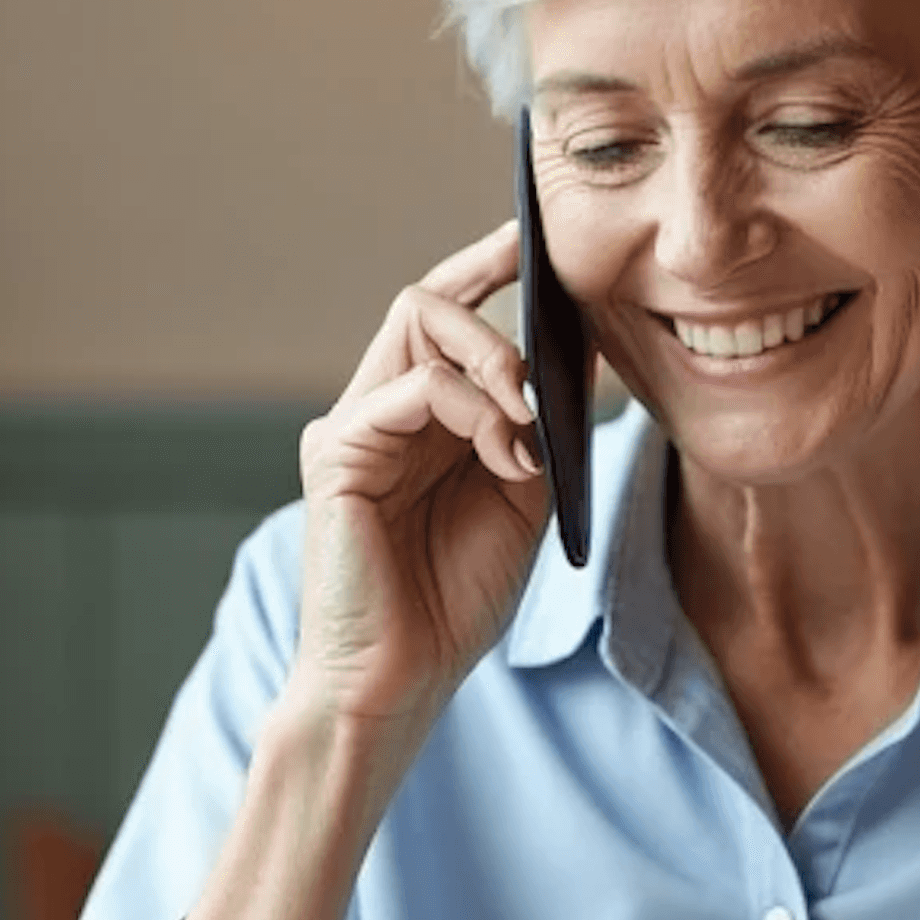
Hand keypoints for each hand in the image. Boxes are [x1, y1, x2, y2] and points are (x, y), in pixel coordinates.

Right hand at [293, 221, 547, 732]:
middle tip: (549, 339)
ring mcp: (352, 428)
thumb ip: (537, 427)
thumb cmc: (453, 600)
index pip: (444, 316)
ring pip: (416, 323)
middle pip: (425, 300)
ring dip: (493, 358)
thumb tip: (580, 350)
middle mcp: (377, 411)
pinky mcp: (338, 454)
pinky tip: (508, 450)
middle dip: (493, 296)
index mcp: (417, 420)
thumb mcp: (523, 497)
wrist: (398, 682)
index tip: (539, 237)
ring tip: (530, 420)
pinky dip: (472, 406)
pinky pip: (410, 388)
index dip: (488, 267)